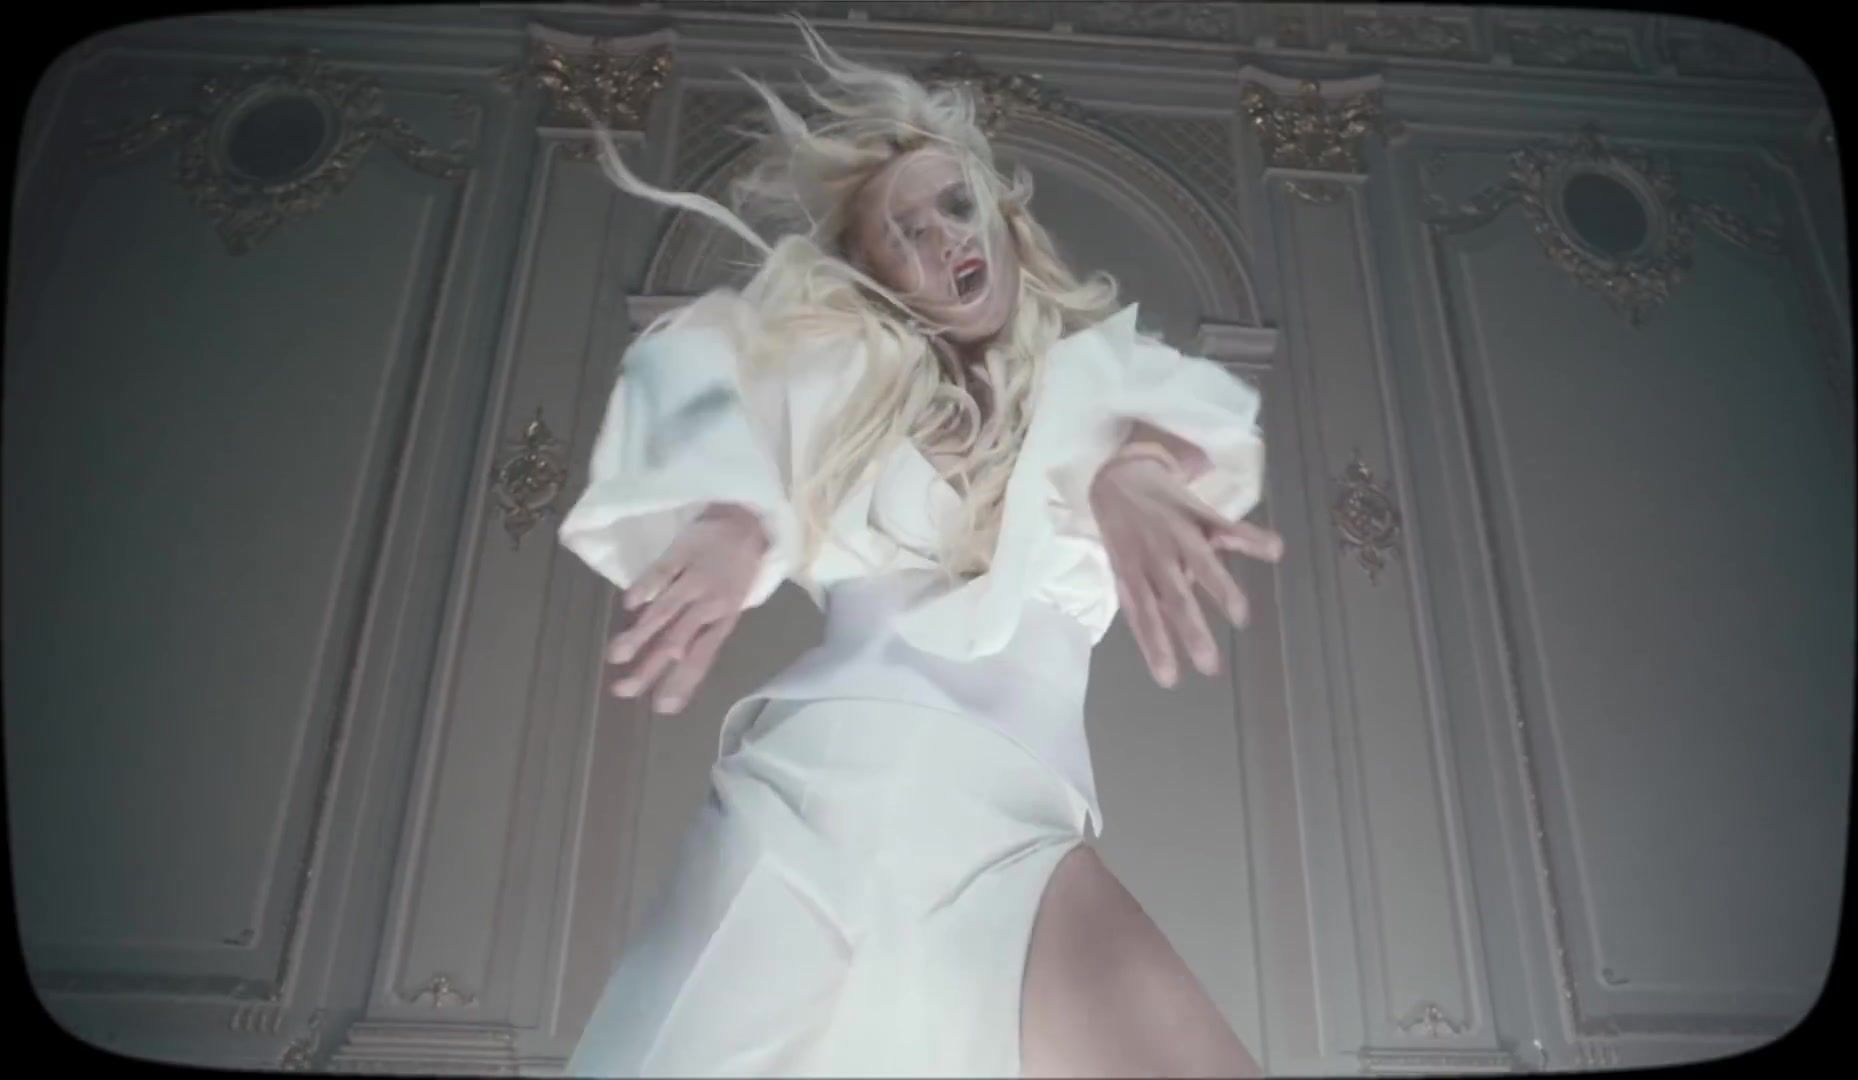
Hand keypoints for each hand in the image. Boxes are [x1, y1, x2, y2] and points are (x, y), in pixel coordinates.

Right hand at [605, 503, 768, 713]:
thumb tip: (671, 664)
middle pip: (678, 640)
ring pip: (667, 609)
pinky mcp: (682, 552)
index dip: (682, 682)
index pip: (702, 657)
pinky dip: (646, 587)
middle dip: (650, 668)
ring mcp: (695, 578)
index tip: (661, 707)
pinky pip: (662, 571)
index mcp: (723, 620)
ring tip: (616, 656)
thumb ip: (700, 634)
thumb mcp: (727, 607)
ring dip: (641, 634)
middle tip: (623, 690)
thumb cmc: (735, 570)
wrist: (747, 521)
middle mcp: (710, 603)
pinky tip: (629, 605)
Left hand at [1089, 452, 1283, 686]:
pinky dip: (1251, 538)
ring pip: (1202, 564)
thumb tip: (1165, 644)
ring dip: (1222, 590)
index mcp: (1133, 574)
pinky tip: (1275, 550)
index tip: (1169, 679)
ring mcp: (1178, 535)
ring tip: (1240, 616)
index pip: (1144, 616)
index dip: (1156, 646)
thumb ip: (1145, 602)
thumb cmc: (1124, 535)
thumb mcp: (1124, 568)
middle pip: (1174, 597)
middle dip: (1191, 631)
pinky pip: (1227, 527)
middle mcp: (1156, 558)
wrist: (1118, 476)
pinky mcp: (1198, 514)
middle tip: (1210, 664)